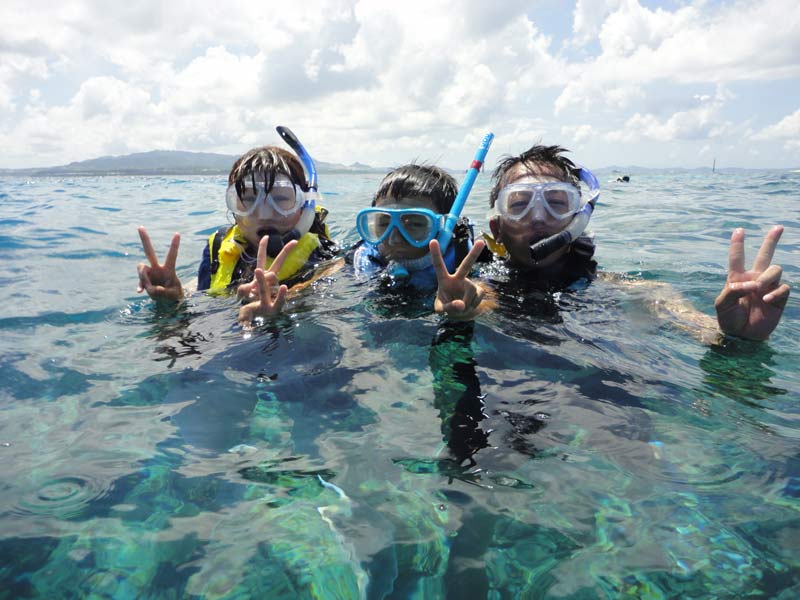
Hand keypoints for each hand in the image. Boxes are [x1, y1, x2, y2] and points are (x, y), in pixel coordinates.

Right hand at [137, 226, 182, 300]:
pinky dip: (140, 286)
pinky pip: (140, 281)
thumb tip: (153, 289)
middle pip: (149, 252)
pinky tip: (140, 291)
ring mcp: (150, 273)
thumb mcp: (172, 295)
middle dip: (144, 240)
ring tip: (152, 289)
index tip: (177, 233)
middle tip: (140, 226)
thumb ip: (163, 292)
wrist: (167, 301)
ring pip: (141, 268)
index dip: (174, 245)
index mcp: (169, 269)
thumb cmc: (174, 295)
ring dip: (144, 278)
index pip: (172, 255)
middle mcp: (158, 268)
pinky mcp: (145, 279)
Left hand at [236, 235, 296, 323]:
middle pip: (278, 264)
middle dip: (285, 252)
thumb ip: (243, 289)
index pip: (261, 259)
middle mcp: (270, 280)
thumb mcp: (243, 294)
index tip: (266, 236)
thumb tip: (253, 289)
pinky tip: (266, 296)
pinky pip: (274, 293)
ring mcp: (273, 289)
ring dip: (261, 280)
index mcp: (261, 275)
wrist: (255, 316)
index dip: (262, 248)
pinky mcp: (275, 301)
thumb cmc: (250, 301)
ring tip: (255, 284)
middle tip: (294, 241)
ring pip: (270, 279)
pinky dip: (272, 295)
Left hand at [430, 238, 486, 319]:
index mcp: (444, 280)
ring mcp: (469, 284)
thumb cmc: (446, 307)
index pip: (439, 266)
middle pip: (466, 265)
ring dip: (467, 304)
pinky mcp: (478, 290)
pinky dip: (473, 305)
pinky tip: (470, 306)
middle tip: (481, 242)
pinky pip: (478, 297)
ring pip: (471, 291)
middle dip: (474, 254)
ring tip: (462, 308)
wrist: (459, 312)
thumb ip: (448, 308)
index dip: (435, 254)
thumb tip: (462, 305)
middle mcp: (458, 278)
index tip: (432, 241)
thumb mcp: (441, 310)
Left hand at [715, 226, 789, 340]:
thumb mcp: (722, 305)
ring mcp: (767, 287)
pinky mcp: (778, 298)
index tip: (739, 230)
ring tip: (758, 289)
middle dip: (771, 240)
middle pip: (765, 255)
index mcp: (737, 278)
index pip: (737, 258)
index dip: (737, 244)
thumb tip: (751, 284)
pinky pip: (783, 287)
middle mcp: (754, 279)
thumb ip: (732, 291)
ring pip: (775, 269)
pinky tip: (766, 300)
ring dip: (768, 277)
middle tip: (778, 227)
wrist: (742, 336)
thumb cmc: (729, 319)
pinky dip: (775, 292)